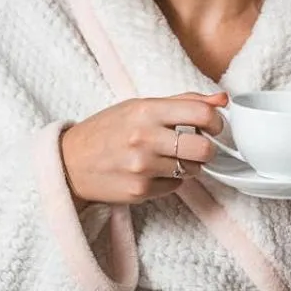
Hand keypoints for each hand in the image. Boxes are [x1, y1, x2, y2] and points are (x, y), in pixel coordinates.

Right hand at [60, 92, 226, 206]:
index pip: (202, 113)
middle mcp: (144, 138)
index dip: (216, 121)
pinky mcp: (139, 191)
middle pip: (204, 149)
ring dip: (188, 165)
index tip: (213, 125)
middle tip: (197, 146)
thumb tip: (222, 99)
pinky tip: (152, 171)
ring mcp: (142, 167)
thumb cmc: (107, 131)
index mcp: (146, 110)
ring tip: (168, 158)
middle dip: (207, 149)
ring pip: (193, 170)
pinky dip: (170, 180)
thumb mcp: (140, 106)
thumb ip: (183, 101)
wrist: (68, 163)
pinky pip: (175, 186)